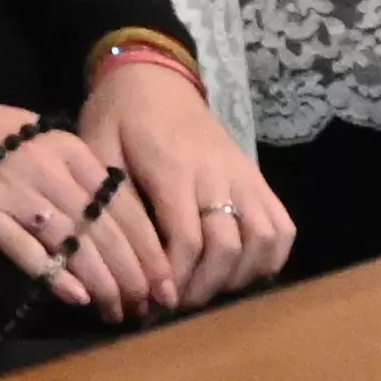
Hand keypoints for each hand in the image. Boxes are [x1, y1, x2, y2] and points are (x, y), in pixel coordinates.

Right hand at [0, 86, 165, 323]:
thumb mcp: (29, 137)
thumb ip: (68, 172)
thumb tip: (103, 221)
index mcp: (67, 146)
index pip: (122, 204)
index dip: (149, 248)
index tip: (163, 281)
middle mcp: (48, 166)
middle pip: (106, 228)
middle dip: (134, 273)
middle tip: (147, 308)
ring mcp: (14, 188)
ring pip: (75, 243)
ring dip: (103, 282)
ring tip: (118, 311)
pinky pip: (27, 249)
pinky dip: (55, 275)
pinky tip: (77, 297)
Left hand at [72, 57, 292, 306]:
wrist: (153, 76)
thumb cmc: (118, 116)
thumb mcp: (98, 152)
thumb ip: (114, 202)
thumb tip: (124, 259)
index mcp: (173, 169)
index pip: (186, 239)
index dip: (174, 279)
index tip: (155, 302)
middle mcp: (216, 173)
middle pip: (227, 246)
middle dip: (203, 287)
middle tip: (177, 304)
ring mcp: (243, 174)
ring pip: (263, 238)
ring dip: (239, 276)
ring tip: (209, 290)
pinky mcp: (256, 176)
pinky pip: (282, 223)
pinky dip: (271, 257)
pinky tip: (245, 273)